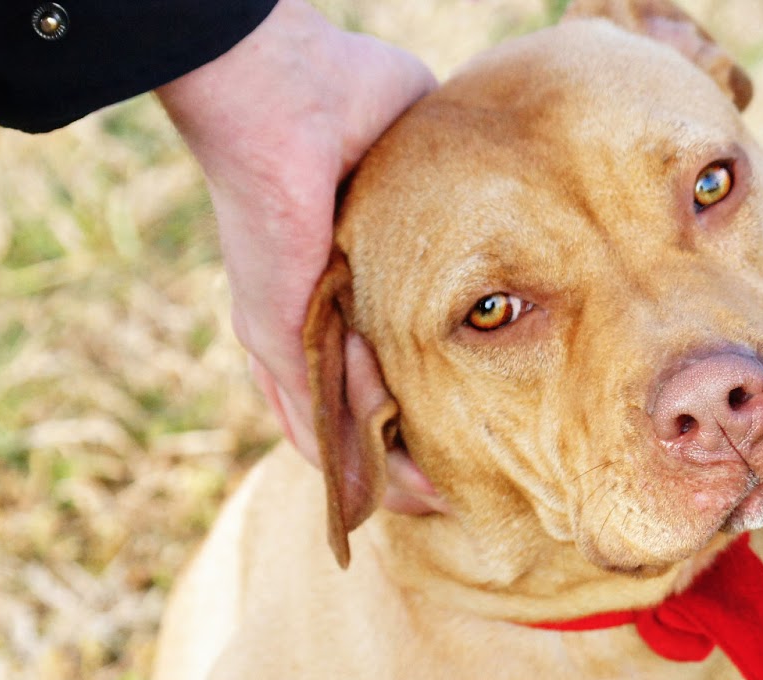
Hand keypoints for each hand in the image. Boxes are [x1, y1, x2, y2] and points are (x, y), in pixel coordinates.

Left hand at [156, 0, 434, 464]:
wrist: (280, 94)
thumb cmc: (339, 96)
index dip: (415, 396)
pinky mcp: (274, 340)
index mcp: (335, 273)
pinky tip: (395, 491)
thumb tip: (487, 214)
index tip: (459, 431)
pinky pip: (312, 420)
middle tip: (444, 492)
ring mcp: (282, 333)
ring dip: (377, 475)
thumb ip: (442, 194)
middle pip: (348, 407)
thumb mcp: (413, 149)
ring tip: (428, 503)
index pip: (374, 352)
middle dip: (393, 457)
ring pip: (332, 429)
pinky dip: (350, 460)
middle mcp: (304, 314)